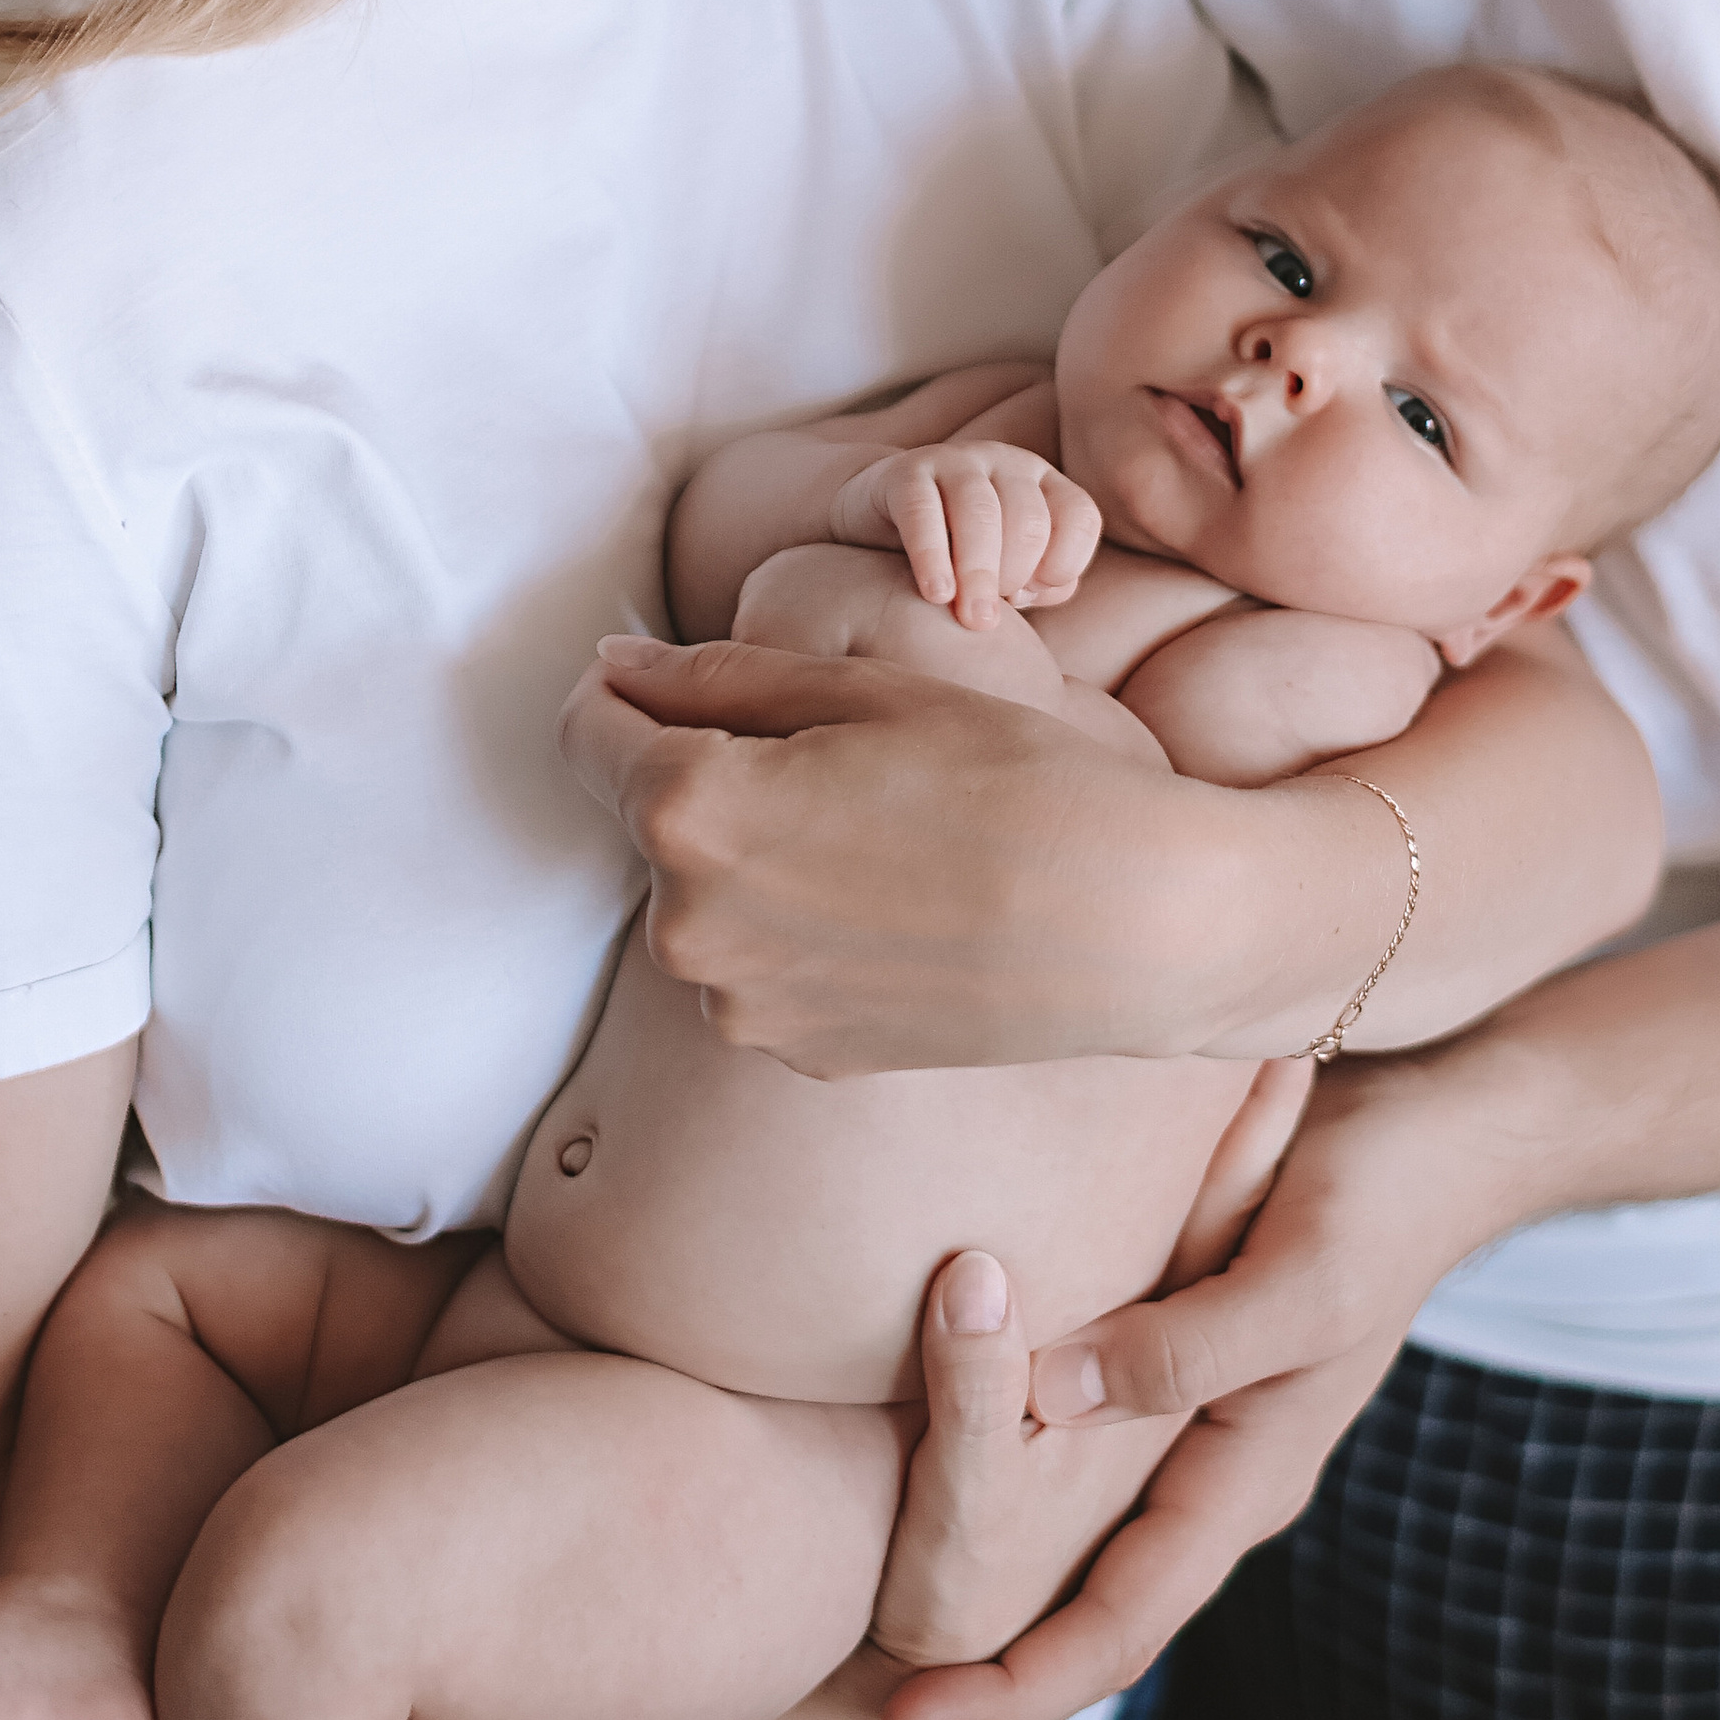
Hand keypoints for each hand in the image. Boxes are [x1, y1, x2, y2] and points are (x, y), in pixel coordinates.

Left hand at [557, 635, 1219, 1069]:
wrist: (1132, 923)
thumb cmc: (1008, 779)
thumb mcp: (860, 689)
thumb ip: (714, 677)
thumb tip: (611, 666)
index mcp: (690, 810)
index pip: (587, 732)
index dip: (620, 691)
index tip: (664, 678)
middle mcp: (686, 923)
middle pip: (652, 820)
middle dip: (709, 779)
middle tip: (836, 761)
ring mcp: (738, 1004)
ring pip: (707, 899)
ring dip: (755, 861)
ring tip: (878, 842)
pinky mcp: (793, 1053)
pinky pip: (759, 969)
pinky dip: (798, 933)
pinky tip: (891, 909)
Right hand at [831, 443, 1101, 630]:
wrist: (876, 521)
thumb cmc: (957, 556)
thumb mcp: (1006, 569)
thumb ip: (1039, 583)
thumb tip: (1055, 588)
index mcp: (1042, 484)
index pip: (1079, 516)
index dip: (1064, 563)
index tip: (1032, 596)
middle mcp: (1007, 463)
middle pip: (1028, 520)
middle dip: (1015, 576)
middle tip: (989, 618)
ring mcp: (957, 461)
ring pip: (980, 513)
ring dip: (980, 573)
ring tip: (970, 619)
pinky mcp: (906, 472)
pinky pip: (923, 512)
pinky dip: (932, 557)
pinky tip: (936, 595)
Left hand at [881, 1046, 1537, 1719]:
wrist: (1448, 1125)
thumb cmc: (1385, 1196)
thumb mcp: (1299, 1275)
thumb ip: (1186, 1347)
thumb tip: (1045, 1398)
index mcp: (1251, 1482)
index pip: (1122, 1626)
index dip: (1019, 1684)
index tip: (909, 1714)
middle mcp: (1221, 1474)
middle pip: (1097, 1611)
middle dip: (995, 1671)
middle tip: (876, 1704)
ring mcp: (1204, 1424)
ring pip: (1088, 1543)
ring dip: (1000, 1593)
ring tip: (893, 1624)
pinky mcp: (1182, 1359)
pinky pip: (1090, 1459)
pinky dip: (1017, 1488)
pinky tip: (949, 1479)